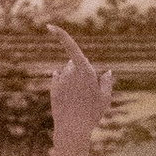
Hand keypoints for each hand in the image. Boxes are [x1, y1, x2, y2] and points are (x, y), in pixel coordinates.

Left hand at [47, 26, 111, 153]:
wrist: (72, 129)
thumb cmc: (92, 113)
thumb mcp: (105, 98)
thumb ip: (106, 82)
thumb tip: (107, 73)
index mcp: (84, 70)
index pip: (71, 47)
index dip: (60, 35)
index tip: (48, 26)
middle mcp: (70, 72)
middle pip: (75, 64)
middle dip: (80, 71)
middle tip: (88, 93)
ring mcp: (60, 80)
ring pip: (67, 74)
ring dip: (72, 80)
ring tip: (79, 100)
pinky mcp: (53, 88)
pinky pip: (59, 80)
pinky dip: (63, 85)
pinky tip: (69, 98)